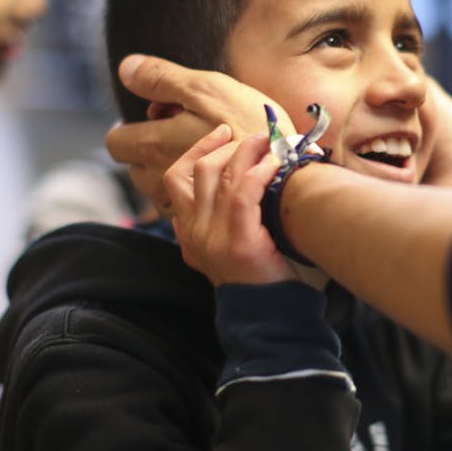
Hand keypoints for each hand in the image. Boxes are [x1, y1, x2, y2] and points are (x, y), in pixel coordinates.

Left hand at [105, 54, 293, 207]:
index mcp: (154, 145)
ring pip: (158, 187)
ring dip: (172, 170)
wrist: (291, 172)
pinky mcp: (201, 222)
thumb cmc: (252, 125)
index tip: (162, 117)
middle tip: (191, 131)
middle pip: (135, 166)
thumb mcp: (208, 88)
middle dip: (153, 148)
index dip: (134, 125)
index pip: (117, 141)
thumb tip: (125, 68)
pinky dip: (193, 193)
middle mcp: (158, 180)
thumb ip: (161, 79)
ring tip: (207, 155)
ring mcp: (179, 204)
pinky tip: (217, 180)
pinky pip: (183, 207)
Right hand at [164, 125, 294, 285]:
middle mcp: (195, 232)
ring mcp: (214, 237)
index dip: (196, 150)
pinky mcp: (239, 242)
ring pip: (221, 175)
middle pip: (199, 170)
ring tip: (270, 141)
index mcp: (188, 232)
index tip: (220, 133)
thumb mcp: (222, 251)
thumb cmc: (258, 278)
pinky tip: (276, 163)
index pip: (175, 178)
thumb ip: (212, 225)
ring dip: (248, 151)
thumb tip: (207, 198)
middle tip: (255, 135)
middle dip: (227, 145)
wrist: (269, 317)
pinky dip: (260, 172)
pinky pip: (244, 193)